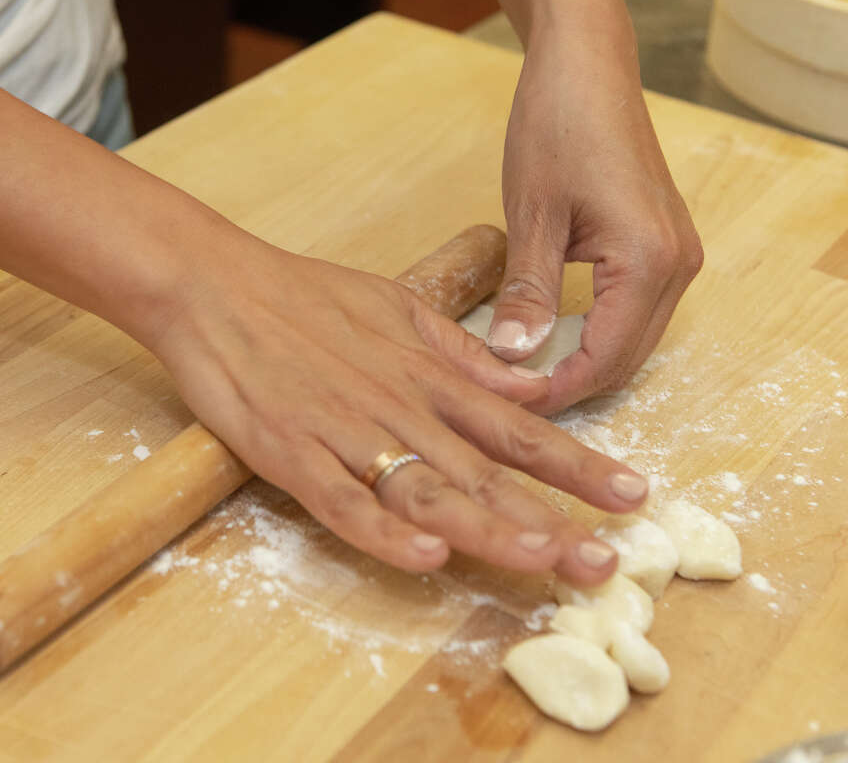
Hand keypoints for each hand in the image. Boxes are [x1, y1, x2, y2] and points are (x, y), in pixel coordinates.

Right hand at [150, 235, 649, 583]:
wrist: (214, 286)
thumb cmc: (306, 296)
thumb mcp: (398, 308)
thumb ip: (463, 354)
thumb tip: (528, 386)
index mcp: (428, 375)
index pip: (519, 430)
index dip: (578, 465)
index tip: (633, 494)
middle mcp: (400, 408)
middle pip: (486, 474)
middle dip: (552, 519)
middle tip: (608, 562)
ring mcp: (346, 434)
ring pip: (427, 492)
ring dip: (488, 530)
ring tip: (544, 561)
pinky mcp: (291, 456)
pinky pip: (342, 503)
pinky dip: (383, 533)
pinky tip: (425, 561)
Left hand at [486, 29, 702, 413]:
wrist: (588, 65)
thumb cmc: (559, 125)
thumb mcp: (533, 215)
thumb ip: (529, 293)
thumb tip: (513, 358)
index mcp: (649, 262)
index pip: (604, 360)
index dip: (556, 391)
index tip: (507, 404)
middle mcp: (679, 266)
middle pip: (626, 360)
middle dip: (571, 385)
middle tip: (511, 396)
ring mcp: (679, 256)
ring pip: (634, 341)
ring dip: (586, 363)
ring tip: (528, 372)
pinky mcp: (668, 246)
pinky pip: (638, 313)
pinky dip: (600, 335)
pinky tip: (559, 336)